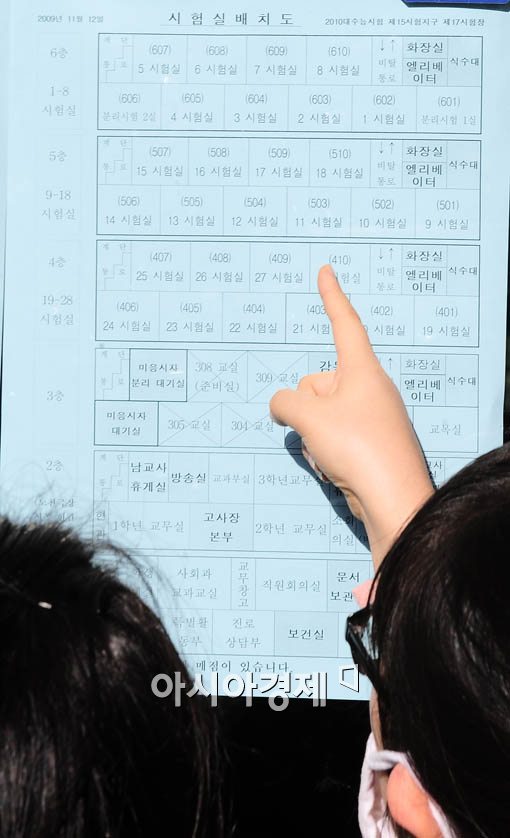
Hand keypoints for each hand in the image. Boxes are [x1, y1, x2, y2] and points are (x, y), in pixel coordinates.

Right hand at [269, 265, 433, 566]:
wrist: (392, 499)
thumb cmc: (358, 448)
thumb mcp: (309, 418)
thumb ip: (284, 402)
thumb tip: (281, 406)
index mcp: (362, 371)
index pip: (344, 324)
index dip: (331, 296)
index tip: (326, 271)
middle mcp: (370, 389)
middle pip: (318, 384)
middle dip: (305, 407)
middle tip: (316, 431)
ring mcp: (371, 418)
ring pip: (321, 415)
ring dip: (313, 435)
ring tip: (330, 455)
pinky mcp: (370, 444)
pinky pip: (332, 437)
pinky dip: (325, 451)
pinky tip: (336, 470)